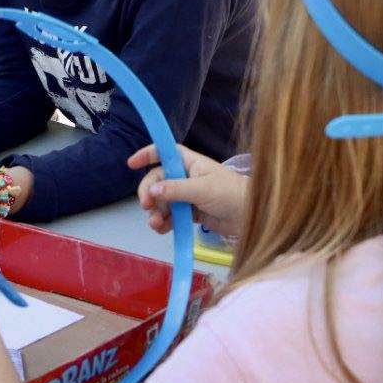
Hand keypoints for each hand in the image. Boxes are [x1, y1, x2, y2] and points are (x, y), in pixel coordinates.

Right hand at [129, 145, 248, 239]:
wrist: (251, 218)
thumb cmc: (230, 194)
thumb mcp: (201, 189)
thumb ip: (175, 190)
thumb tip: (151, 192)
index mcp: (190, 163)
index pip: (165, 153)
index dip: (148, 154)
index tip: (131, 164)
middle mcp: (187, 177)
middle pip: (159, 180)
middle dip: (149, 192)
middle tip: (146, 206)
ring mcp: (189, 196)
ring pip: (163, 201)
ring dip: (156, 212)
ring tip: (155, 225)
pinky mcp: (192, 214)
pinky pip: (172, 216)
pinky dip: (165, 222)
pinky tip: (162, 230)